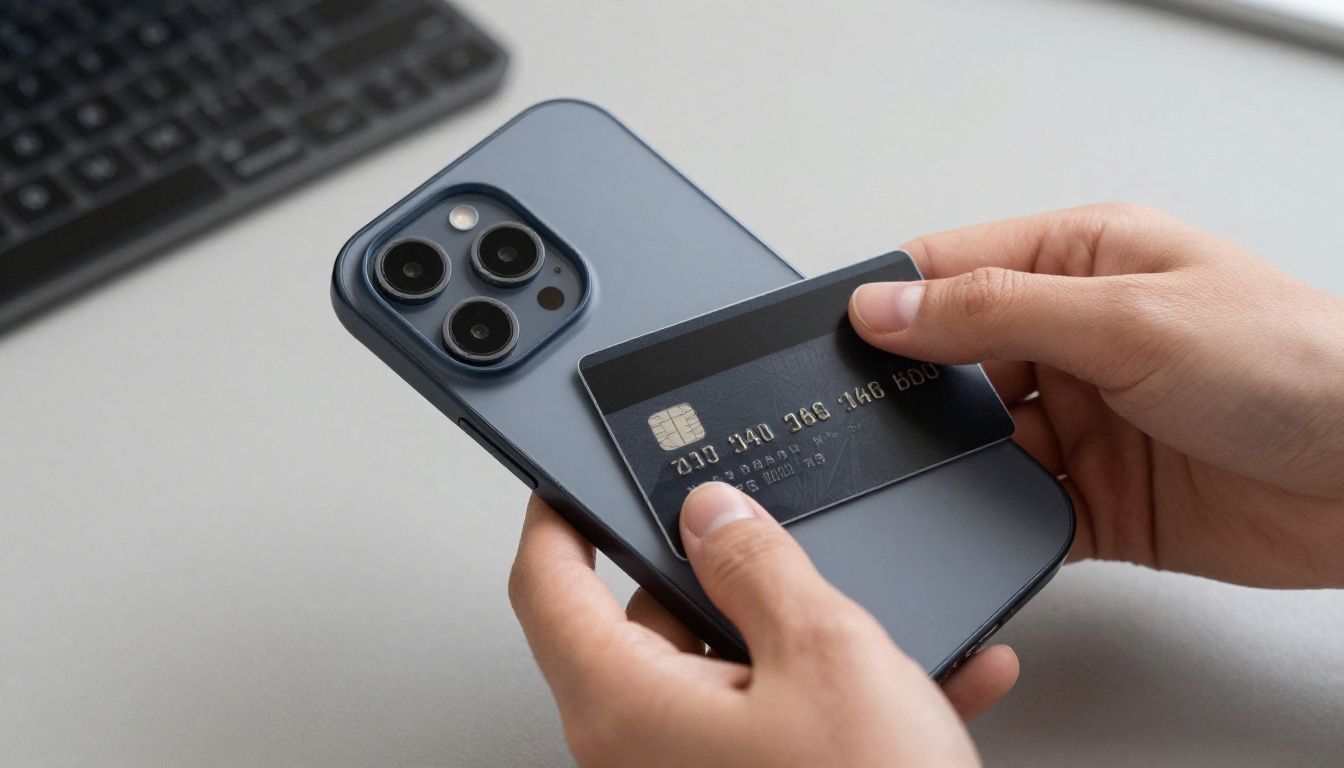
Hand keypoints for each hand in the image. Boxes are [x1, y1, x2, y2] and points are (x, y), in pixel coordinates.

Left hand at [510, 485, 1018, 767]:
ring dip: (804, 641)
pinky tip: (925, 681)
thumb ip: (757, 566)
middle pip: (646, 623)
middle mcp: (639, 751)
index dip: (556, 517)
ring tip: (885, 635)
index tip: (571, 482)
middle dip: (719, 579)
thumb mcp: (823, 654)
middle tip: (775, 548)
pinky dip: (839, 696)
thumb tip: (713, 515)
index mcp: (625, 706)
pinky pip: (777, 722)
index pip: (546, 587)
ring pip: (726, 671)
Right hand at [850, 204, 1343, 587]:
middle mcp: (1076, 338)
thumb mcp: (1129, 319)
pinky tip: (999, 516)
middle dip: (916, 393)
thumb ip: (994, 312)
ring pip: (978, 441)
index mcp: (1082, 261)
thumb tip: (886, 306)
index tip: (839, 336)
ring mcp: (1084, 419)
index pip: (952, 267)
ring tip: (958, 470)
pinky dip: (998, 517)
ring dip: (962, 460)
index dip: (890, 299)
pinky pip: (1017, 507)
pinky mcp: (1096, 496)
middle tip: (879, 419)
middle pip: (952, 360)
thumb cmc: (1301, 366)